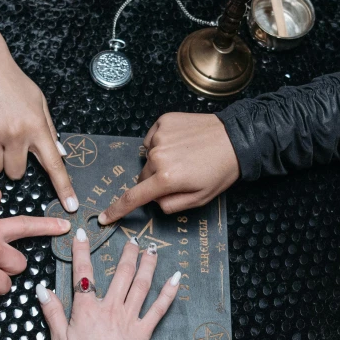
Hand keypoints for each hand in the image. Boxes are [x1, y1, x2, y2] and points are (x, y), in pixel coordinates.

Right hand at [0, 16, 77, 211]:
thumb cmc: (14, 83)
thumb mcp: (39, 102)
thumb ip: (48, 129)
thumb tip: (60, 154)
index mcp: (37, 127)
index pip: (54, 164)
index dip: (63, 187)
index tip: (71, 206)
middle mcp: (17, 133)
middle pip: (16, 174)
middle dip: (13, 165)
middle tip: (10, 145)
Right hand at [35, 229, 180, 339]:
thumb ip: (52, 312)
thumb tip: (42, 289)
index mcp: (87, 309)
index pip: (82, 274)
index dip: (81, 252)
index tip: (82, 234)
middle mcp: (110, 307)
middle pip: (121, 274)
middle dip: (127, 254)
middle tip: (132, 240)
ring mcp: (130, 317)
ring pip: (141, 284)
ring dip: (147, 265)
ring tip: (151, 250)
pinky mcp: (144, 330)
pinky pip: (159, 308)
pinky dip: (168, 292)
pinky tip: (176, 278)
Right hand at [98, 113, 239, 224]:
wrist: (236, 138)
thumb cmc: (220, 172)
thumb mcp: (198, 200)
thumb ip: (170, 205)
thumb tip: (154, 200)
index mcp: (166, 179)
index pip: (133, 198)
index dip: (117, 210)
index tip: (104, 218)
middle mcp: (158, 157)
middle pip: (143, 178)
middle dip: (155, 182)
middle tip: (179, 177)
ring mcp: (160, 137)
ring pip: (148, 158)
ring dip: (160, 162)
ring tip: (184, 157)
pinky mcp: (163, 122)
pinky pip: (153, 139)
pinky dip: (162, 144)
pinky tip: (181, 144)